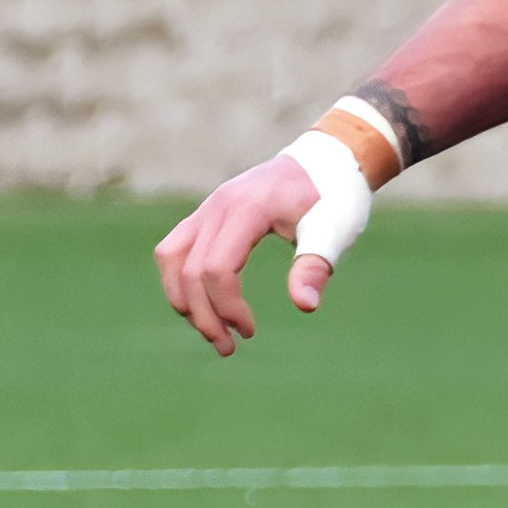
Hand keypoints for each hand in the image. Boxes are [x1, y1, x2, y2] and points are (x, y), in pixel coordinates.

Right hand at [152, 151, 333, 355]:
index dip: (226, 306)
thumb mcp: (335, 229)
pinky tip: (207, 304)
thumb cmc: (336, 195)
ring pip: (171, 258)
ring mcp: (208, 208)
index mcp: (247, 209)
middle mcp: (218, 206)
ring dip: (184, 299)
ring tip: (212, 330)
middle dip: (203, 315)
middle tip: (228, 347)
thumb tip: (306, 306)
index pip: (216, 268)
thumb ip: (317, 264)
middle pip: (188, 269)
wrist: (329, 160)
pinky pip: (176, 249)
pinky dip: (183, 280)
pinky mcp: (207, 214)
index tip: (250, 332)